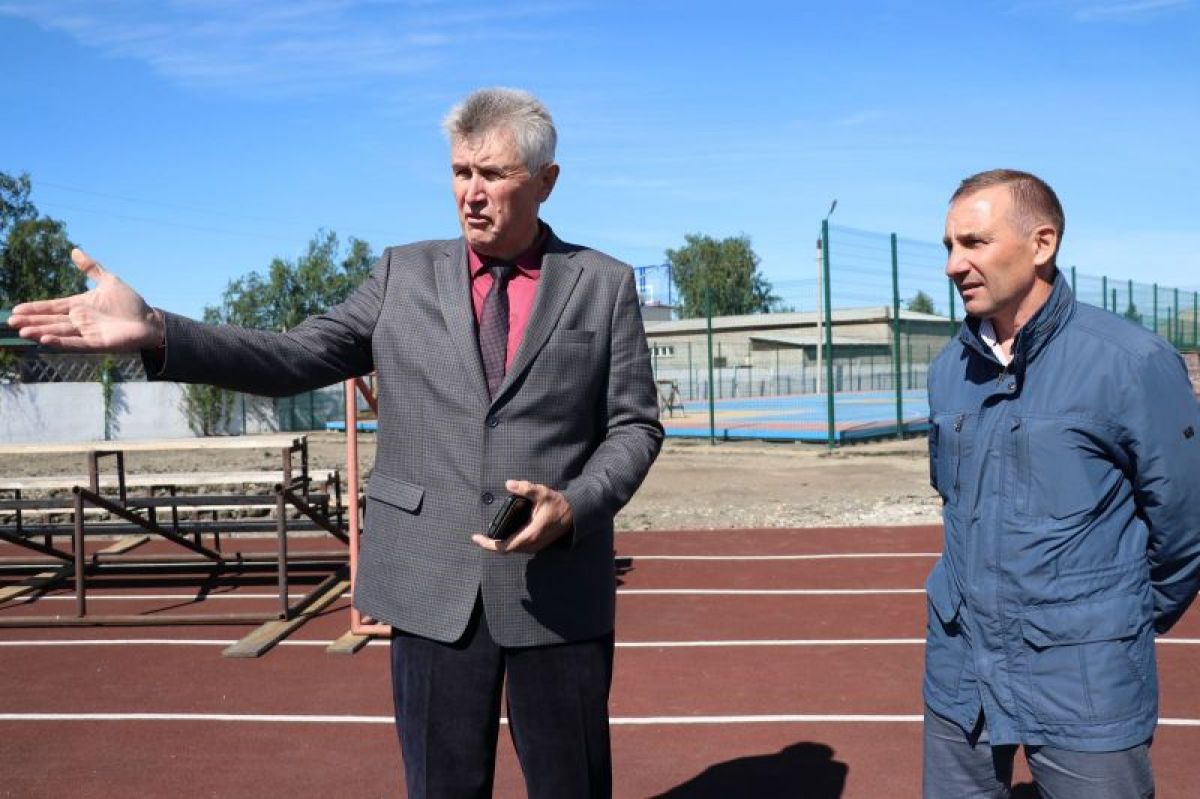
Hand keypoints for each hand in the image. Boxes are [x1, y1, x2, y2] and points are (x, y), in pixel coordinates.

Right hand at [5, 248, 163, 351]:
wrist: (151, 321)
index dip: (35, 308)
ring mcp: (87, 332)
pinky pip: (76, 343)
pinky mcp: (97, 343)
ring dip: (41, 332)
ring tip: (24, 332)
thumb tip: (74, 251)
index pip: (52, 306)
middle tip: (11, 323)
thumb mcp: (109, 281)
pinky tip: (46, 340)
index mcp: (79, 306)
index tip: (16, 310)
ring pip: (59, 332)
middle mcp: (79, 320)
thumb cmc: (131, 303)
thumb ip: (91, 268)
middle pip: (50, 321)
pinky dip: (61, 342)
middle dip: (31, 321)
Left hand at [472, 479, 573, 553]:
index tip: (476, 538)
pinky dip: (509, 541)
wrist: (575, 515)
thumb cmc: (558, 505)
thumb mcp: (542, 493)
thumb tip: (508, 483)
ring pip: (512, 549)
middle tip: (479, 536)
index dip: (488, 544)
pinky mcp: (537, 544)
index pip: (504, 546)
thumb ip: (525, 488)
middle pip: (506, 549)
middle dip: (492, 543)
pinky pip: (518, 546)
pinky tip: (504, 532)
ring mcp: (535, 546)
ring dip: (500, 543)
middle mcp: (531, 544)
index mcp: (530, 535)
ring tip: (489, 534)